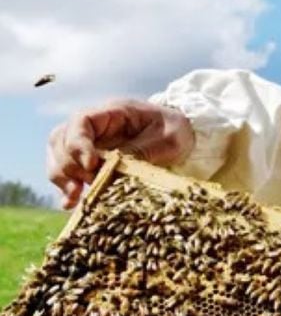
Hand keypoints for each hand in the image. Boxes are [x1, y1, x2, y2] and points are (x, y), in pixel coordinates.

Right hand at [47, 99, 194, 208]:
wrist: (186, 136)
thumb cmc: (177, 131)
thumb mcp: (168, 139)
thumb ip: (141, 151)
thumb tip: (110, 168)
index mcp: (113, 112)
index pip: (81, 121)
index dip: (78, 143)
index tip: (90, 164)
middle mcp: (96, 126)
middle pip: (61, 140)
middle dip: (69, 164)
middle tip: (86, 183)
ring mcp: (90, 143)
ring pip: (59, 156)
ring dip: (63, 178)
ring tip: (76, 197)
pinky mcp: (91, 162)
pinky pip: (69, 172)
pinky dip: (67, 187)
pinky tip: (71, 203)